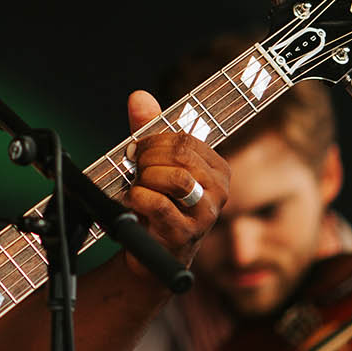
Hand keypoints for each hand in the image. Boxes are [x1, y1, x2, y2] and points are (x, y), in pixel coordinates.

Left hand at [121, 90, 228, 272]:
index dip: (153, 141)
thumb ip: (148, 129)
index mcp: (217, 170)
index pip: (184, 139)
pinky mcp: (185, 236)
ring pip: (175, 178)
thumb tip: (139, 97)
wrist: (148, 253)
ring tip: (136, 188)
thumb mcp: (153, 164)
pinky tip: (132, 203)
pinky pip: (158, 204)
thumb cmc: (155, 205)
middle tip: (134, 170)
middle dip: (147, 158)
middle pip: (180, 155)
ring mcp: (205, 215)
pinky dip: (137, 199)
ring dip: (144, 180)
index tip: (137, 152)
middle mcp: (219, 192)